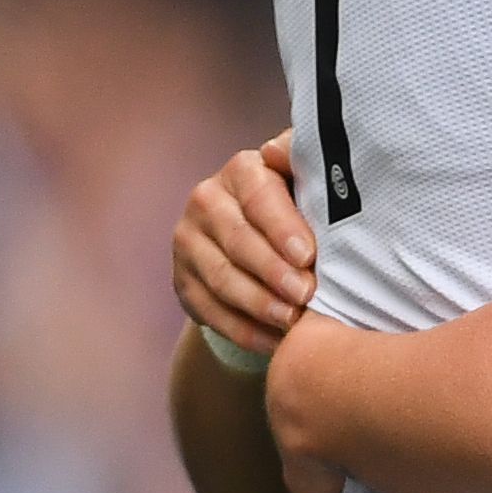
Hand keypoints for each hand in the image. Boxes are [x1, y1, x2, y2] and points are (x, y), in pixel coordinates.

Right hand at [175, 132, 317, 351]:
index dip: (282, 228)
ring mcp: (188, 242)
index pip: (258, 197)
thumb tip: (281, 151)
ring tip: (291, 320)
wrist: (258, 237)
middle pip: (239, 241)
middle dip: (274, 272)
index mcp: (241, 171)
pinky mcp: (183, 281)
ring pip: (221, 278)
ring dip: (258, 304)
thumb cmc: (299, 204)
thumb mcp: (305, 178)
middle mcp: (206, 200)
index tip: (309, 256)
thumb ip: (306, 162)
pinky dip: (244, 330)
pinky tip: (273, 342)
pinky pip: (210, 310)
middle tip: (306, 295)